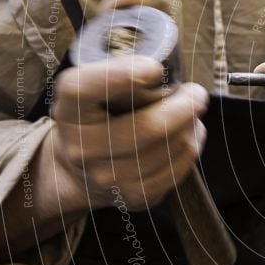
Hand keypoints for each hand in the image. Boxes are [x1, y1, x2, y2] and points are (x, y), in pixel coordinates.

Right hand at [50, 55, 208, 211]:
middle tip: (195, 92)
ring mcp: (107, 178)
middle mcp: (82, 148)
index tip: (154, 67)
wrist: (81, 172)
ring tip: (187, 115)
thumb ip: (120, 74)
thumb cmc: (98, 118)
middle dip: (186, 105)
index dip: (119, 76)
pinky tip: (184, 137)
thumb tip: (165, 71)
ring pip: (174, 145)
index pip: (83, 89)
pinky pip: (182, 165)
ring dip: (192, 125)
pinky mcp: (135, 197)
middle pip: (149, 127)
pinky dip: (193, 145)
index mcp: (69, 110)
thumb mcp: (93, 90)